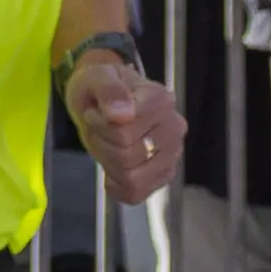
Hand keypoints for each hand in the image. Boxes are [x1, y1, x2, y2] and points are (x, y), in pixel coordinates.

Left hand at [66, 54, 185, 205]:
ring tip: (107, 143)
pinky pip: (137, 194)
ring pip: (133, 178)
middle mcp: (174, 128)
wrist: (102, 99)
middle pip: (127, 156)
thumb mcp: (96, 77)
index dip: (100, 125)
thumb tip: (122, 115)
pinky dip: (117, 186)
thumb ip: (108, 90)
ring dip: (109, 164)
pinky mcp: (164, 175)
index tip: (95, 112)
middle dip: (102, 144)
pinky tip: (111, 168)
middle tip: (99, 128)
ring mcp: (172, 154)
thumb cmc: (100, 86)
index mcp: (161, 101)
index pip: (124, 131)